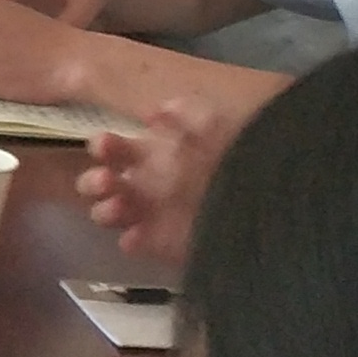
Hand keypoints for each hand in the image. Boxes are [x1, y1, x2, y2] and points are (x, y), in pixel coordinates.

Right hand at [75, 90, 246, 265]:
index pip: (112, 149)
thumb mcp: (213, 123)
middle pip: (98, 182)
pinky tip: (138, 236)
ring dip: (105, 210)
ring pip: (107, 212)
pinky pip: (131, 243)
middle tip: (108, 181)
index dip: (102, 147)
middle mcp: (145, 181)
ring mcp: (150, 213)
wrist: (264, 194)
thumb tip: (156, 112)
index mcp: (152, 152)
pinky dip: (131, 240)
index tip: (103, 145)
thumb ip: (185, 114)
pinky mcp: (160, 242)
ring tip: (120, 207)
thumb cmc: (234, 154)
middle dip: (94, 182)